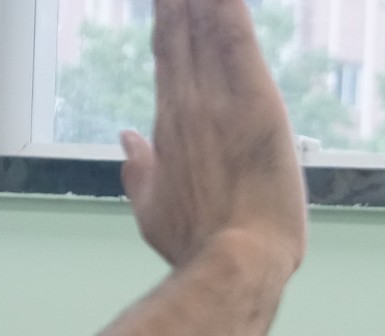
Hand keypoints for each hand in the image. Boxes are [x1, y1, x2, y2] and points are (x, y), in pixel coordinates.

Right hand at [121, 0, 306, 275]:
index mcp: (168, 126)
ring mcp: (220, 98)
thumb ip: (139, 171)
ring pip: (207, 27)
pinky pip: (238, 38)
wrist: (235, 261)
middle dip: (179, 0)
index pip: (167, 57)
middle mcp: (189, 102)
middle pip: (181, 32)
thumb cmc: (198, 246)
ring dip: (202, 0)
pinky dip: (229, 9)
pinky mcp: (257, 100)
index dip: (166, 21)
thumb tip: (127, 140)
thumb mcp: (154, 211)